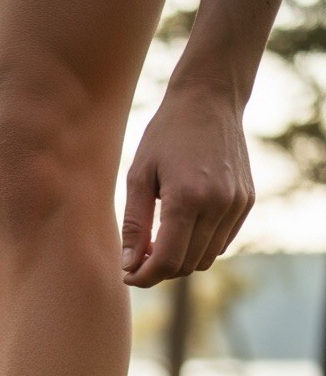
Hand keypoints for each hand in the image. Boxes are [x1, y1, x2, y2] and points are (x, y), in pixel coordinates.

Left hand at [121, 84, 254, 287]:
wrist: (210, 99)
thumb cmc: (166, 134)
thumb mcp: (139, 176)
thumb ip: (134, 224)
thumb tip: (128, 266)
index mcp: (187, 198)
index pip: (168, 261)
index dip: (145, 276)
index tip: (127, 275)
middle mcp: (218, 204)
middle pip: (187, 264)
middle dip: (160, 271)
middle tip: (138, 260)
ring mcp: (237, 204)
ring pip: (207, 258)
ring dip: (181, 261)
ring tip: (158, 245)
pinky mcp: (247, 201)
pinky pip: (222, 243)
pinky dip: (201, 247)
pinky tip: (182, 230)